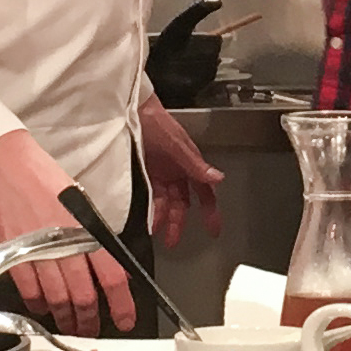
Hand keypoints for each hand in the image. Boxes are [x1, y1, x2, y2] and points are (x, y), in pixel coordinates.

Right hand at [0, 128, 134, 336]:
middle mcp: (64, 243)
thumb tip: (113, 270)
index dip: (122, 304)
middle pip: (84, 296)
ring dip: (66, 318)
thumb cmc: (43, 180)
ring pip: (58, 299)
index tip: (126, 320)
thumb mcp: (81, 205)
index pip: (112, 276)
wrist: (5, 165)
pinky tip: (44, 308)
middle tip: (92, 329)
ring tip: (69, 324)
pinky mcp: (13, 256)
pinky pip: (30, 292)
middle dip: (90, 320)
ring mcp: (37, 251)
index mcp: (87, 229)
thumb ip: (96, 239)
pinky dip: (39, 305)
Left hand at [138, 95, 222, 246]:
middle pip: (182, 202)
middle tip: (174, 241)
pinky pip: (151, 195)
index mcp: (190, 164)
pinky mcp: (146, 171)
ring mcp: (161, 172)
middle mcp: (178, 171)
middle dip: (179, 222)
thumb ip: (195, 164)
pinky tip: (147, 218)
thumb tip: (218, 178)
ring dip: (163, 217)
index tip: (213, 230)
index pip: (205, 193)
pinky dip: (150, 207)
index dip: (211, 212)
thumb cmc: (157, 121)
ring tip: (157, 232)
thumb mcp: (176, 145)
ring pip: (166, 201)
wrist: (132, 109)